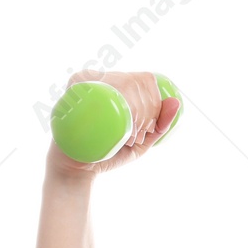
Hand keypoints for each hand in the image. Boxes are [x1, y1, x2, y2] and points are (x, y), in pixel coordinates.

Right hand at [45, 69, 181, 179]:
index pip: (140, 79)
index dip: (152, 100)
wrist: (79, 169)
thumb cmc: (111, 152)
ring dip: (131, 111)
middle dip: (143, 110)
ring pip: (118, 84)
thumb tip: (176, 101)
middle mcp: (99, 83)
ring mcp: (84, 87)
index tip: (149, 126)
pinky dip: (109, 106)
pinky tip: (116, 125)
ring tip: (127, 136)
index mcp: (114, 89)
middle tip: (136, 135)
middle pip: (131, 81)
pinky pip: (92, 87)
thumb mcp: (142, 142)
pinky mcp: (70, 95)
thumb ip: (160, 125)